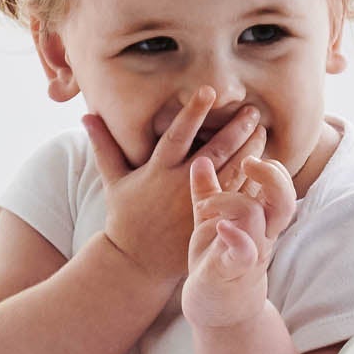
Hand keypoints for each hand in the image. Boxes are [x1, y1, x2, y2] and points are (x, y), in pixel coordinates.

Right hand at [84, 85, 266, 286]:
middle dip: (236, 129)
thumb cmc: (125, 218)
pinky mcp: (211, 221)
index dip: (193, 113)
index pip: (178, 135)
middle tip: (253, 111)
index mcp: (158, 171)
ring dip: (251, 151)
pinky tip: (266, 166)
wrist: (137, 263)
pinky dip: (252, 181)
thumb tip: (86, 114)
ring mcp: (199, 204)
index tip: (208, 91)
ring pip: (232, 172)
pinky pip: (238, 199)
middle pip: (215, 151)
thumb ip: (104, 146)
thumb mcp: (113, 181)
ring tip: (263, 132)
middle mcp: (180, 185)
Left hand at [181, 149, 296, 329]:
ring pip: (256, 216)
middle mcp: (261, 236)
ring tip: (205, 208)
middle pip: (284, 200)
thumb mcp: (212, 223)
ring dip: (228, 201)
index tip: (248, 161)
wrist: (216, 312)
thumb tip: (202, 159)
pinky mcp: (232, 271)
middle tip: (248, 163)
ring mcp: (249, 254)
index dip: (273, 169)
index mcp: (260, 222)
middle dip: (271, 175)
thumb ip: (208, 192)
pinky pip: (243, 251)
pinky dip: (234, 235)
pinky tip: (219, 227)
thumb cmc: (217, 263)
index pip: (282, 188)